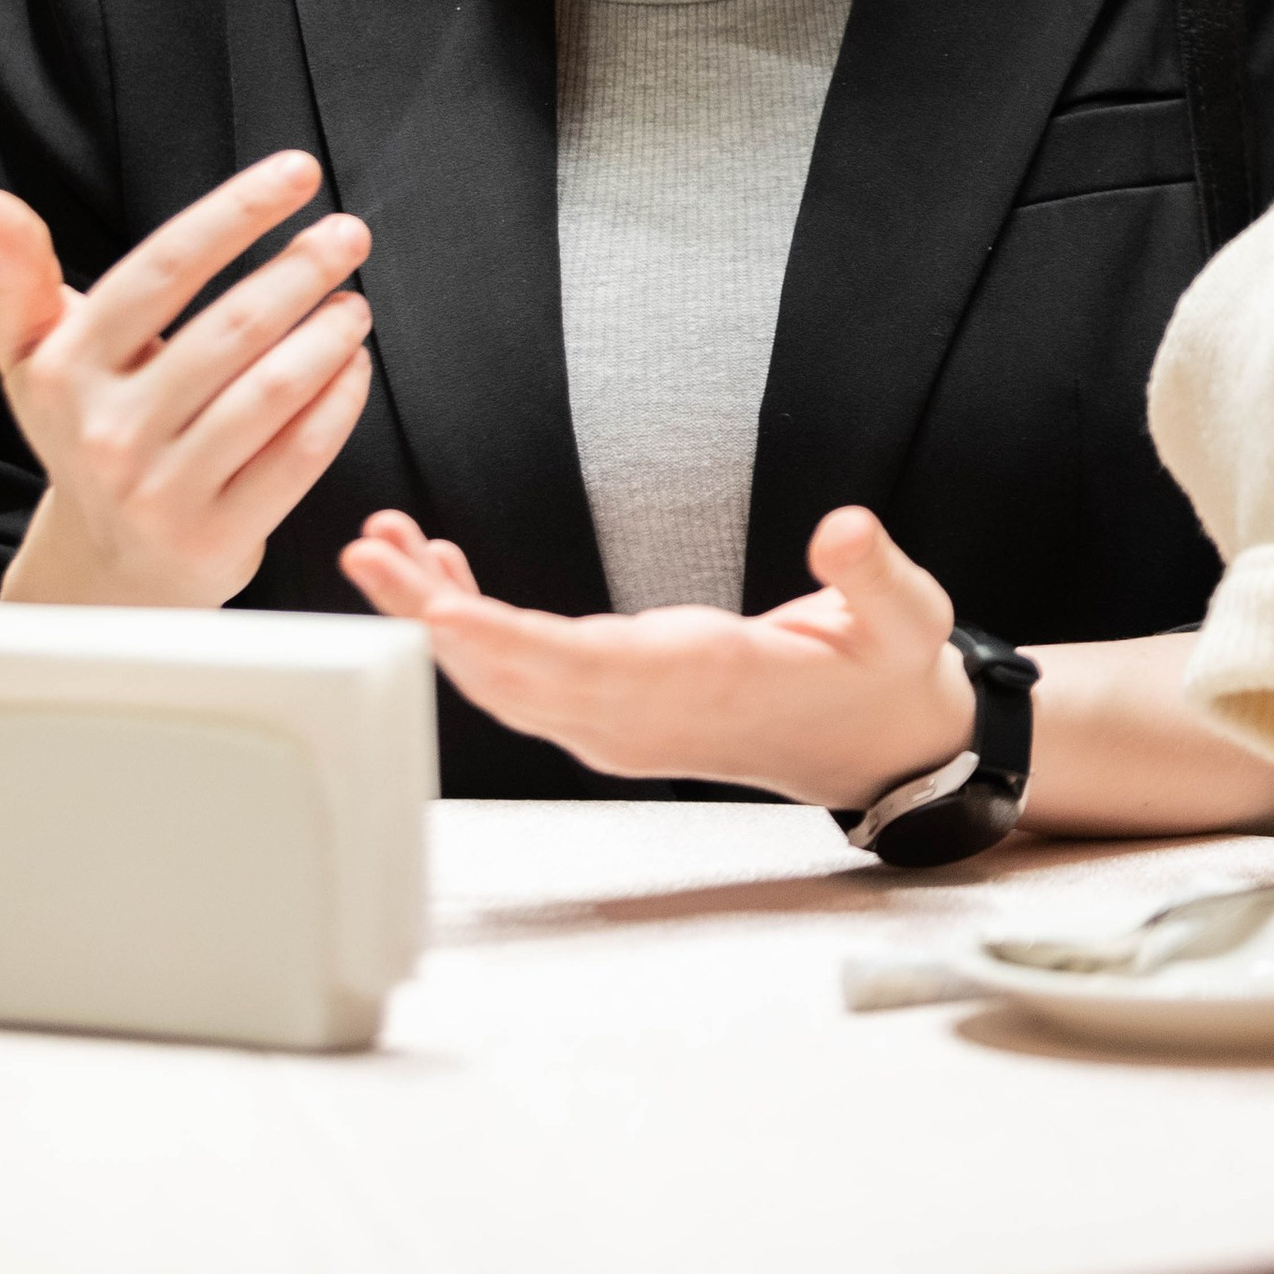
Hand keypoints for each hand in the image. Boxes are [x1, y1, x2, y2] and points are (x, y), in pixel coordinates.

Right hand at [0, 154, 374, 605]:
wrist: (101, 564)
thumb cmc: (83, 430)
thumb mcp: (32, 355)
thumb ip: (18, 274)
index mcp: (63, 371)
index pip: (161, 271)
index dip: (235, 213)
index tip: (299, 171)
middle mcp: (107, 433)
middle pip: (230, 330)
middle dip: (301, 270)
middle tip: (348, 234)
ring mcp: (162, 491)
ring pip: (272, 392)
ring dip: (328, 335)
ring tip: (353, 303)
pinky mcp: (215, 538)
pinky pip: (297, 456)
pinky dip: (339, 402)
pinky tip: (354, 365)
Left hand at [339, 504, 973, 806]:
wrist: (880, 743)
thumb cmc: (883, 672)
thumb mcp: (907, 617)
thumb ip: (875, 575)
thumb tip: (844, 531)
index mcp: (706, 680)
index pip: (585, 666)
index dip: (504, 640)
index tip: (435, 610)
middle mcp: (646, 712)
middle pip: (517, 675)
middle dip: (432, 619)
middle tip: (366, 555)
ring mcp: (620, 722)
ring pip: (505, 681)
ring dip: (437, 618)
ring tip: (381, 547)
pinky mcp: (611, 714)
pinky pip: (522, 678)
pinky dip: (472, 628)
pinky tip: (440, 573)